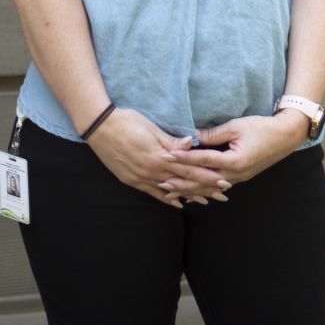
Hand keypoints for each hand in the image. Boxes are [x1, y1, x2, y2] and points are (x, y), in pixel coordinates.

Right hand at [86, 107, 230, 207]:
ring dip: (189, 195)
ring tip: (206, 201)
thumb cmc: (127, 122)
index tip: (224, 181)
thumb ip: (172, 140)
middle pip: (184, 182)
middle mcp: (152, 171)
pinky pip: (152, 192)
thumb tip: (192, 144)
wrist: (100, 128)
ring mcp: (141, 177)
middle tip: (222, 196)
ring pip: (171, 190)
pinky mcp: (132, 180)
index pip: (190, 168)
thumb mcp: (151, 128)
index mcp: (160, 156)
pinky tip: (178, 203)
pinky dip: (167, 198)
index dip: (208, 176)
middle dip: (205, 189)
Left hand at [163, 110, 307, 192]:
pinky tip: (193, 193)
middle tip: (161, 183)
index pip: (202, 160)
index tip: (166, 156)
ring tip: (171, 192)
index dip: (183, 158)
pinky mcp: (240, 177)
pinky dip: (203, 189)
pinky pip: (217, 186)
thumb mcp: (236, 126)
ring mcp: (238, 178)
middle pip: (203, 180)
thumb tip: (192, 136)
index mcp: (234, 161)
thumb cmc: (262, 127)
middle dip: (181, 182)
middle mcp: (235, 174)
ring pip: (209, 187)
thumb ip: (213, 133)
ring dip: (190, 189)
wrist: (286, 137)